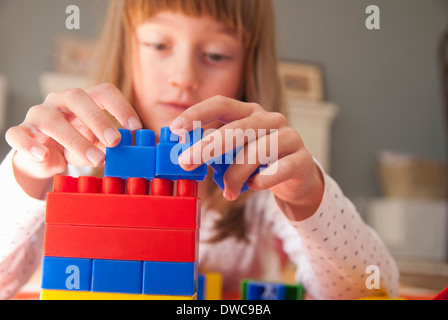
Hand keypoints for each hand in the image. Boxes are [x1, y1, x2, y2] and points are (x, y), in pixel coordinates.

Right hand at [5, 83, 141, 179]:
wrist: (43, 157)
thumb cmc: (74, 144)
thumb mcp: (96, 144)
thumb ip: (109, 145)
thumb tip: (128, 151)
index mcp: (83, 100)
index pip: (104, 92)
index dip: (121, 107)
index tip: (136, 128)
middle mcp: (59, 101)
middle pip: (77, 98)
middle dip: (99, 120)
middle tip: (115, 141)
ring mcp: (38, 115)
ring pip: (53, 121)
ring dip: (76, 141)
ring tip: (95, 159)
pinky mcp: (20, 132)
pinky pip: (19, 135)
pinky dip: (30, 145)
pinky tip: (44, 155)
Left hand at [169, 95, 323, 219]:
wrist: (296, 177)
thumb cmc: (259, 162)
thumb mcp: (234, 151)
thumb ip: (213, 148)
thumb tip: (182, 153)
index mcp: (250, 112)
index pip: (221, 104)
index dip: (197, 114)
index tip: (175, 129)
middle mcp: (270, 119)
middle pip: (236, 128)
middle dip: (207, 147)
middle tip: (186, 162)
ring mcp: (289, 137)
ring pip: (256, 152)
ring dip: (235, 175)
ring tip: (227, 191)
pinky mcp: (302, 159)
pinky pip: (278, 170)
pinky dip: (261, 181)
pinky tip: (254, 185)